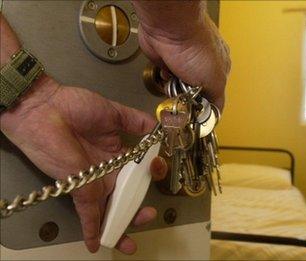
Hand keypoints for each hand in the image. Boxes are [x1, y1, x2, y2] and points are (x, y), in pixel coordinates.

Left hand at [0, 77, 166, 253]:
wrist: (45, 107)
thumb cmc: (76, 107)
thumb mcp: (113, 113)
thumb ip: (137, 121)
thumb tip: (159, 128)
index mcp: (116, 155)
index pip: (137, 173)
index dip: (151, 175)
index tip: (157, 168)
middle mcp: (106, 172)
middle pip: (125, 198)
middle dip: (138, 212)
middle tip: (149, 215)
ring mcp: (93, 182)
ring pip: (110, 210)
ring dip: (121, 227)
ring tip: (131, 242)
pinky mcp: (80, 189)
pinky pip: (89, 215)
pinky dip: (94, 231)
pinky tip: (98, 244)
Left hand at [135, 3, 230, 109]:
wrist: (170, 28)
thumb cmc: (196, 45)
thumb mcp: (216, 81)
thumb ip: (217, 101)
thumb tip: (216, 115)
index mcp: (220, 69)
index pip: (214, 97)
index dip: (206, 108)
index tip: (199, 118)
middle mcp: (202, 67)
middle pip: (195, 95)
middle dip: (189, 101)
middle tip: (186, 102)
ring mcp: (183, 65)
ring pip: (179, 90)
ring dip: (176, 92)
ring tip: (176, 87)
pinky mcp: (167, 62)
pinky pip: (165, 81)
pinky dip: (164, 82)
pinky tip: (167, 78)